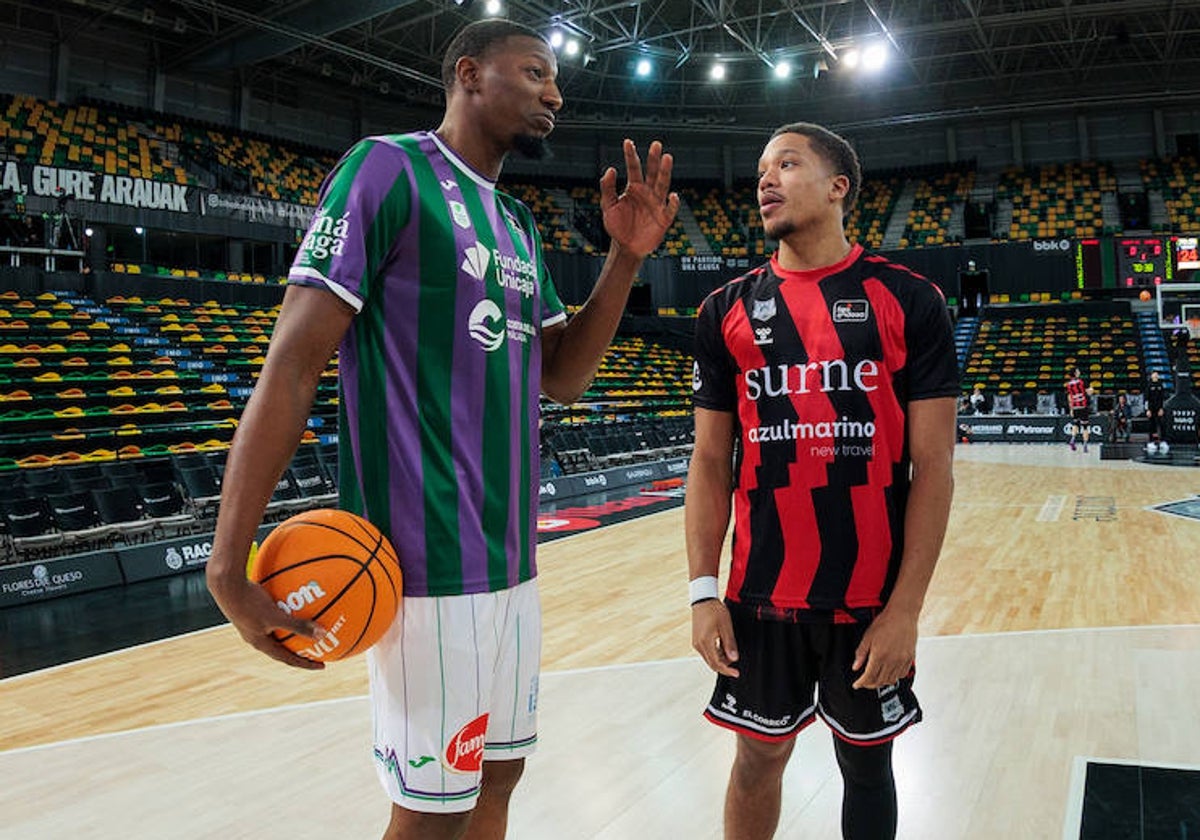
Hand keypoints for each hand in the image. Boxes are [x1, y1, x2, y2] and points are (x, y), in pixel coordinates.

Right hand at [207, 571, 327, 669]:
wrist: (226, 584)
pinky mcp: (251, 609)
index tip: (321, 665)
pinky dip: (286, 612)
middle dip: (299, 649)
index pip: (287, 659)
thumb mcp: (276, 617)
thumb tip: (322, 634)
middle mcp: (255, 636)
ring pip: (277, 630)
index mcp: (260, 643)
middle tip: (317, 648)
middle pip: (282, 647)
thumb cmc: (250, 603)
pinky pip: (274, 614)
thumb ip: (298, 625)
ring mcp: (252, 623)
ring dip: (293, 629)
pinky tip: (296, 602)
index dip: (305, 664)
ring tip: (308, 625)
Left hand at [599, 139, 679, 258]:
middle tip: (656, 144)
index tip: (627, 142)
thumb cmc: (617, 226)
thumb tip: (611, 169)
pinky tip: (673, 195)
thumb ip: (607, 188)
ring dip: (665, 172)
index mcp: (634, 188)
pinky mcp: (664, 218)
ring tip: (667, 158)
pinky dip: (672, 203)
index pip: (634, 168)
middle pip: (652, 172)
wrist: (625, 247)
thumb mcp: (608, 206)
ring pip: (663, 185)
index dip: (631, 155)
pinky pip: (670, 209)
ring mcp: (657, 204)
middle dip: (654, 159)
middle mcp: (647, 192)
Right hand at [691, 600, 738, 676]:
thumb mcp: (726, 627)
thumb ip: (730, 644)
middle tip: (735, 665)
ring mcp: (696, 643)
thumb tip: (734, 659)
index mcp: (705, 642)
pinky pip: (706, 652)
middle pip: (711, 663)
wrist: (703, 600)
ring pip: (709, 658)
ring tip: (730, 651)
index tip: (736, 673)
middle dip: (724, 666)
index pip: (716, 663)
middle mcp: (698, 645)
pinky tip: (723, 647)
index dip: (727, 670)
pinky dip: (715, 653)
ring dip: (720, 659)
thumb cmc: (714, 611)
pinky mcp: (696, 640)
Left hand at [851, 607, 917, 689]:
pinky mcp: (909, 659)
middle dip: (869, 684)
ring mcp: (902, 661)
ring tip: (875, 678)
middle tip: (864, 682)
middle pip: (879, 681)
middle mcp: (892, 660)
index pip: (868, 676)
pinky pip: (902, 674)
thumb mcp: (867, 637)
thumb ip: (861, 653)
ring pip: (891, 680)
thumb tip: (855, 666)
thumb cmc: (885, 622)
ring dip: (881, 682)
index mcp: (879, 655)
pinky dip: (894, 677)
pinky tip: (889, 673)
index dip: (861, 683)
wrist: (902, 615)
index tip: (857, 684)